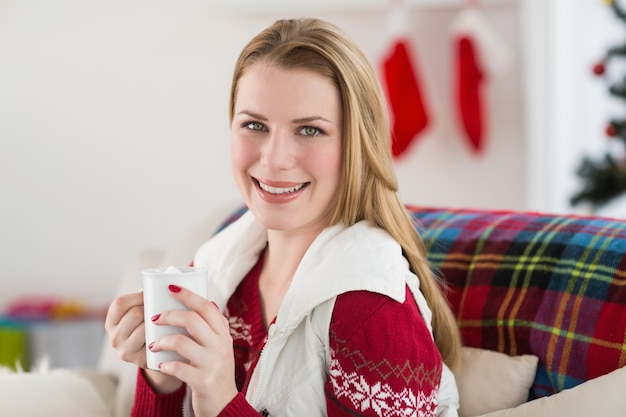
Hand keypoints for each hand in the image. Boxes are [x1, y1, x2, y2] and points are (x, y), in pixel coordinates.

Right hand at [104, 291, 180, 392]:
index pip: (119, 303)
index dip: (137, 296)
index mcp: (112, 321)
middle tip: (163, 309)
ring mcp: (124, 351)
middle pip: (134, 314)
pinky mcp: (138, 361)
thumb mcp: (143, 311)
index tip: (152, 295)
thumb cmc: (153, 326)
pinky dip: (161, 335)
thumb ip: (146, 298)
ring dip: (158, 322)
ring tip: (166, 320)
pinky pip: (153, 342)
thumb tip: (156, 279)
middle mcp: (113, 337)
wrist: (161, 356)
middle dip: (151, 309)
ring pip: (144, 328)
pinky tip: (167, 333)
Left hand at [149, 285, 237, 416]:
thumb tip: (208, 301)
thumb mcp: (221, 346)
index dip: (188, 295)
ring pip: (182, 342)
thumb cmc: (216, 371)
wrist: (224, 404)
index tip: (170, 288)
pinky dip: (166, 364)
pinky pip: (178, 367)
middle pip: (192, 320)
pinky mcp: (203, 381)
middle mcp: (220, 346)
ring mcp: (213, 364)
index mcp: (223, 334)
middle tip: (155, 318)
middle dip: (169, 316)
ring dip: (163, 341)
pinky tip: (161, 364)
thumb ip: (215, 327)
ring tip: (154, 345)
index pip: (206, 307)